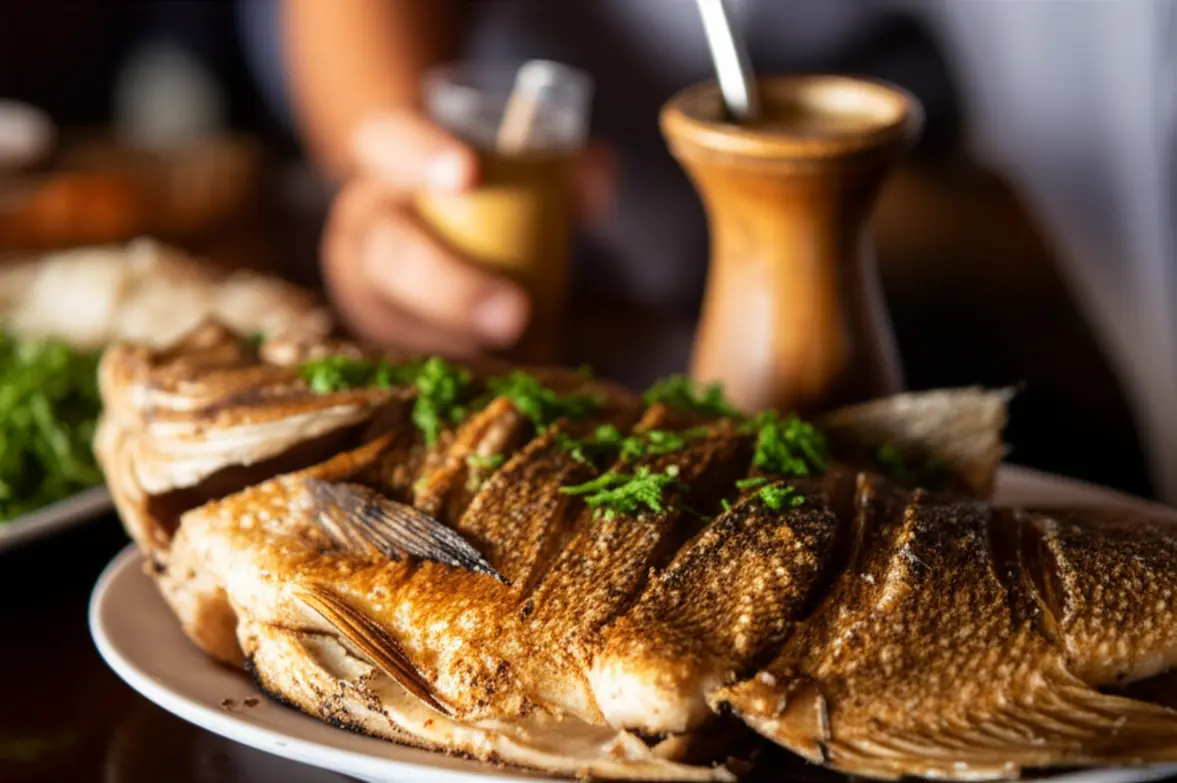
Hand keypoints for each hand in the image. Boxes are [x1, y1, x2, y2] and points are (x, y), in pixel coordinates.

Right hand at [322, 112, 613, 355]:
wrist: (423, 214)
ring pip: (399, 320)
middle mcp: (364, 221)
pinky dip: (465, 370)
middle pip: (392, 254)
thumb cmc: (480, 178)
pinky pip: (417, 358)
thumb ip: (565, 163)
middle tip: (515, 313)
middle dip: (454, 287)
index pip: (388, 141)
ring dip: (462, 343)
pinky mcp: (387, 336)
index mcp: (382, 153)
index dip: (423, 155)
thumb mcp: (519, 154)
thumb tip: (596, 193)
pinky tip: (510, 379)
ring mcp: (367, 287)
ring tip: (520, 356)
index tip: (469, 172)